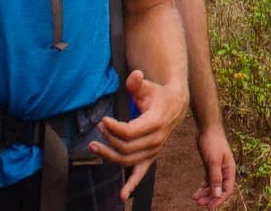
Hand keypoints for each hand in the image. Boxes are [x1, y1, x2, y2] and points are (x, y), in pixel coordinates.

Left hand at [90, 69, 186, 198]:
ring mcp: (154, 150)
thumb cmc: (158, 95)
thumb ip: (138, 82)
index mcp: (155, 123)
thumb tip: (135, 75)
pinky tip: (122, 196)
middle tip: (99, 127)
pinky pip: (141, 173)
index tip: (103, 120)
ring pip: (128, 160)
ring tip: (94, 147)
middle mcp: (156, 140)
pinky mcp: (151, 156)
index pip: (129, 132)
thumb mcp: (148, 86)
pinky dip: (131, 185)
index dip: (113, 128)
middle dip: (109, 138)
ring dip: (109, 156)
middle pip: (126, 147)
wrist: (175, 105)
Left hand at [192, 124, 235, 206]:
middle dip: (210, 198)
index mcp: (229, 170)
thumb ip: (215, 178)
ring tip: (196, 199)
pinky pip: (208, 181)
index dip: (219, 199)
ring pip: (212, 186)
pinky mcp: (210, 166)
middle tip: (200, 204)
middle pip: (219, 190)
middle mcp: (225, 171)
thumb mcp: (213, 161)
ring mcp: (217, 168)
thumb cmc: (212, 142)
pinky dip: (202, 187)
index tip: (210, 207)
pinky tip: (196, 193)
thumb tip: (217, 194)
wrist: (207, 127)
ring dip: (205, 194)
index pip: (227, 190)